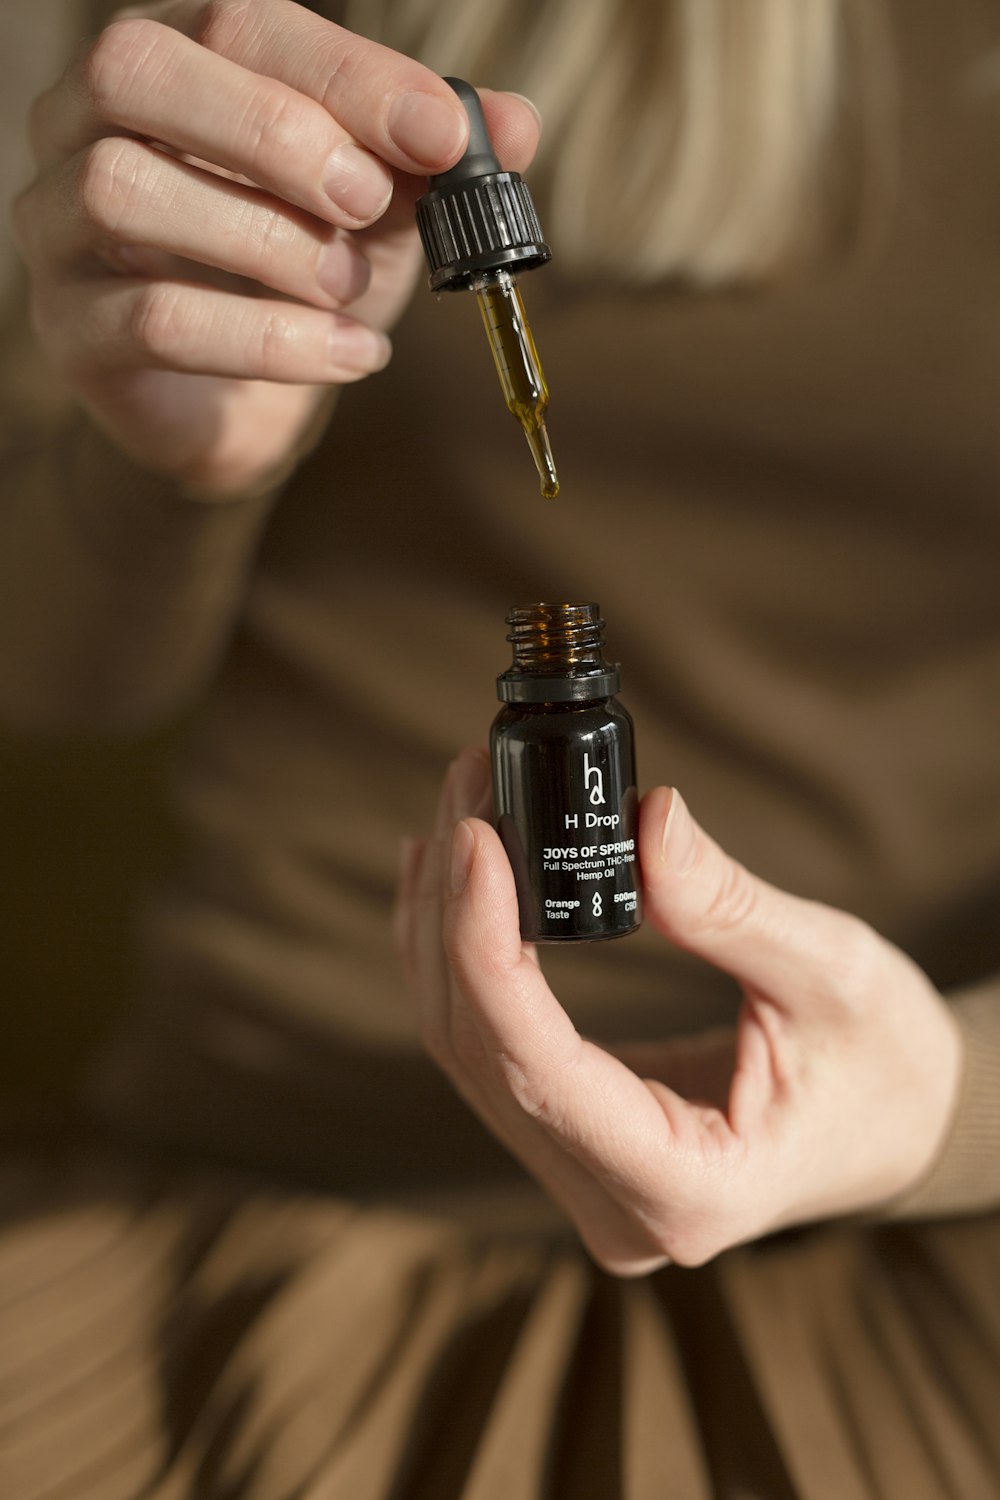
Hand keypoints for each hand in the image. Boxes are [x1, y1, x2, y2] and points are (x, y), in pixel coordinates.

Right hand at [11, 0, 539, 494]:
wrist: (244, 411)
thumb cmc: (299, 282)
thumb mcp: (378, 211)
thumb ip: (436, 161)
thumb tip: (515, 124)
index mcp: (174, 69)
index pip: (237, 25)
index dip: (346, 76)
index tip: (440, 134)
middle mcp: (87, 125)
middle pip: (137, 70)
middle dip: (273, 131)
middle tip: (367, 203)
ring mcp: (61, 226)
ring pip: (126, 188)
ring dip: (267, 240)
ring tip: (350, 290)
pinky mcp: (71, 329)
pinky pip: (155, 320)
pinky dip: (271, 339)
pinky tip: (350, 354)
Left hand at [397, 749, 962, 1274]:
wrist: (907, 1124)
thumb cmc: (888, 1065)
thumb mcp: (833, 976)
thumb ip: (731, 908)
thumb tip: (646, 816)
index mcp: (687, 1189)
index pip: (539, 1069)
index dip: (485, 950)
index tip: (474, 840)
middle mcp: (616, 1207)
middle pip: (484, 1054)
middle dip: (458, 916)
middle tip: (467, 795)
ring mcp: (586, 1182)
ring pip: (470, 1051)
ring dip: (448, 928)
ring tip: (456, 813)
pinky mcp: (576, 1143)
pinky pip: (490, 1050)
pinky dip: (465, 960)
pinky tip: (446, 884)